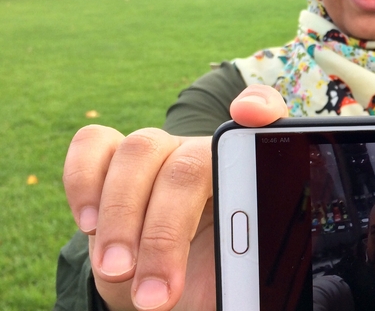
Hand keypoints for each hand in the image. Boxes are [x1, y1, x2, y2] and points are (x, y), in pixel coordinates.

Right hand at [63, 85, 287, 310]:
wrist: (168, 290)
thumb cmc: (208, 281)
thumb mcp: (237, 281)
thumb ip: (244, 265)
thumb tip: (248, 272)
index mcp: (247, 174)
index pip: (268, 118)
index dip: (260, 104)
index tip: (249, 117)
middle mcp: (205, 152)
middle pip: (189, 164)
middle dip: (165, 232)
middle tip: (157, 293)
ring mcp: (160, 151)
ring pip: (140, 151)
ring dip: (122, 216)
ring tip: (117, 271)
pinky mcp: (113, 159)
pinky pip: (93, 144)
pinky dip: (83, 180)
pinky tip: (90, 226)